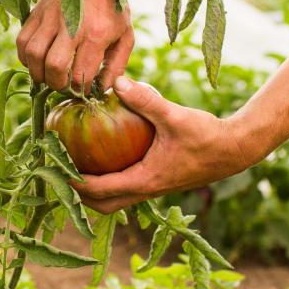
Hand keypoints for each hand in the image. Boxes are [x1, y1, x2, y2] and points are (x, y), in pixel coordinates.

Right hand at [17, 0, 132, 91]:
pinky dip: (25, 57)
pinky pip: (21, 41)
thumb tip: (103, 89)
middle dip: (56, 83)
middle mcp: (71, 25)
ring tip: (48, 74)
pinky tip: (37, 60)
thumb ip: (117, 65)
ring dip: (38, 71)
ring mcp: (50, 17)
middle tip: (62, 84)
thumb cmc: (112, 7)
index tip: (82, 89)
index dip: (80, 89)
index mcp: (96, 34)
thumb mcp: (125, 35)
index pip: (81, 74)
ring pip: (32, 54)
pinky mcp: (36, 12)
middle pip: (53, 66)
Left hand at [74, 77, 257, 213]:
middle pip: (102, 205)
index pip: (99, 190)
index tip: (52, 168)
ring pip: (115, 200)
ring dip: (94, 190)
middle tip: (58, 171)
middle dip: (78, 194)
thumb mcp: (175, 115)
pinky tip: (105, 154)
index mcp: (145, 180)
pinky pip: (127, 187)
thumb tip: (115, 82)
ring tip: (75, 166)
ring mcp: (153, 188)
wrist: (236, 150)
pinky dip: (110, 179)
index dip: (73, 182)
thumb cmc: (207, 136)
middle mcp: (146, 190)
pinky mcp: (159, 180)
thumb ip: (146, 100)